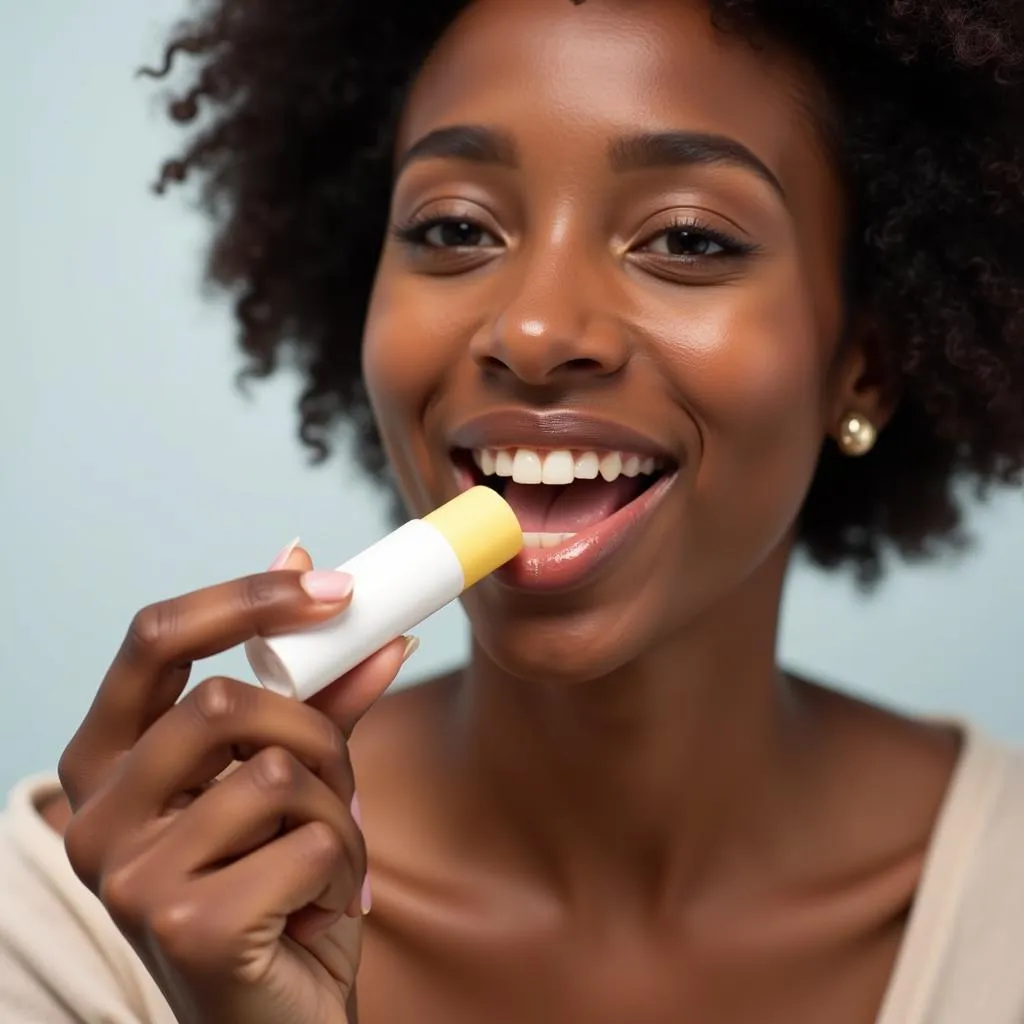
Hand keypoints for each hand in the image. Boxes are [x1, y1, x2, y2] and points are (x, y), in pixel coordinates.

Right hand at [58, 545, 409, 1023]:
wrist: (273, 1020)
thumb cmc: (276, 887)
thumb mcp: (292, 776)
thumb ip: (316, 695)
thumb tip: (355, 608)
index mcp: (109, 761)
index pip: (155, 637)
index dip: (246, 596)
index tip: (335, 586)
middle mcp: (94, 815)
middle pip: (224, 700)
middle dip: (316, 731)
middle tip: (340, 782)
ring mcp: (127, 876)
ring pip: (279, 770)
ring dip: (339, 810)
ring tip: (328, 860)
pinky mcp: (185, 925)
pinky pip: (312, 842)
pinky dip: (346, 868)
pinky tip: (320, 910)